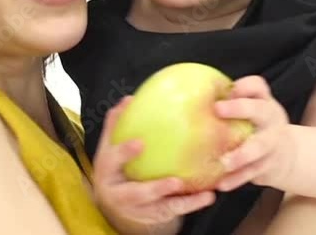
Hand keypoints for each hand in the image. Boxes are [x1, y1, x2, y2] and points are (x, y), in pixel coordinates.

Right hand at [92, 96, 215, 233]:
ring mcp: (136, 208)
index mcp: (107, 171)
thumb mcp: (111, 147)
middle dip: (155, 188)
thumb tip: (129, 99)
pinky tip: (207, 196)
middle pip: (135, 194)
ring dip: (179, 201)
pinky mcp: (152, 216)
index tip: (140, 143)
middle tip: (175, 181)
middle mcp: (119, 193)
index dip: (125, 153)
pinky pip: (173, 212)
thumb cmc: (116, 167)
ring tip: (197, 191)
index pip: (113, 160)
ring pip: (159, 207)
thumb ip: (117, 124)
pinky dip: (191, 204)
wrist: (114, 202)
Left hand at [213, 75, 295, 192]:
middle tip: (217, 109)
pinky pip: (252, 173)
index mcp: (264, 102)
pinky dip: (237, 179)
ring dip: (241, 155)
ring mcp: (272, 143)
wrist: (287, 156)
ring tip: (223, 162)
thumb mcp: (251, 112)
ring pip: (259, 147)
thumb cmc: (256, 128)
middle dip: (240, 108)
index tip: (226, 89)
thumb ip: (229, 104)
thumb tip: (188, 97)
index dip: (243, 86)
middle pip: (261, 110)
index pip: (258, 86)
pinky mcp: (269, 165)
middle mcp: (271, 120)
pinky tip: (221, 183)